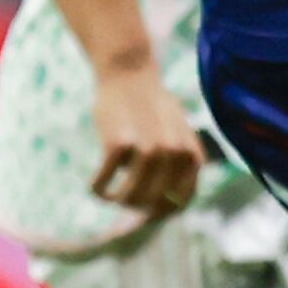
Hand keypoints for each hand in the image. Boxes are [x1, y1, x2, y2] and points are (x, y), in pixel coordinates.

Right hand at [86, 60, 207, 218]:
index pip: (181, 202)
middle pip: (153, 203)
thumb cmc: (153, 107)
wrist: (130, 73)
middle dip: (136, 207)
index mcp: (192, 154)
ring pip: (130, 197)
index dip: (162, 214)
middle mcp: (174, 154)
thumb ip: (177, 166)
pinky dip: (98, 189)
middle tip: (123, 200)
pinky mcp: (119, 144)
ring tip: (110, 195)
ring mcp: (148, 149)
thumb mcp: (178, 134)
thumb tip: (162, 211)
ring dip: (117, 200)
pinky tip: (95, 187)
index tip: (145, 214)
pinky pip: (104, 182)